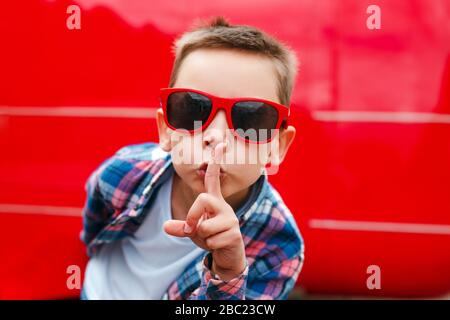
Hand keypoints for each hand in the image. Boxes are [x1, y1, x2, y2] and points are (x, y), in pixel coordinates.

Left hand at [164, 142, 245, 280]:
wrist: (228, 256)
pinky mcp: (235, 233)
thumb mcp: (192, 231)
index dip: (215, 163)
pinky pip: (212, 239)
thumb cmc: (211, 238)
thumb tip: (165, 226)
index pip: (213, 179)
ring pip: (205, 225)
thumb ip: (181, 226)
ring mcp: (231, 219)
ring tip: (212, 238)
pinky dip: (210, 246)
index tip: (220, 145)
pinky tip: (219, 245)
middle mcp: (224, 206)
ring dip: (202, 237)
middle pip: (202, 199)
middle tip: (193, 229)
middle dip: (192, 216)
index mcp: (214, 202)